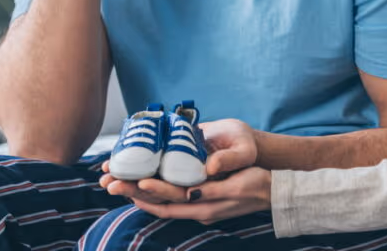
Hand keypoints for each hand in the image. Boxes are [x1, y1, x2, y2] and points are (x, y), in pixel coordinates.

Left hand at [96, 116, 258, 204]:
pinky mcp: (201, 195)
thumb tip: (188, 191)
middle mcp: (196, 208)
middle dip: (134, 193)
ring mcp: (198, 203)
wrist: (274, 191)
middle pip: (158, 203)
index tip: (129, 182)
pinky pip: (173, 194)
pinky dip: (158, 188)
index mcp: (202, 208)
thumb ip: (211, 190)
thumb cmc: (257, 185)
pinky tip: (148, 178)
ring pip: (163, 199)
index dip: (147, 194)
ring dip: (141, 191)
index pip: (166, 203)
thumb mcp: (235, 187)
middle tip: (111, 183)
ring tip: (121, 180)